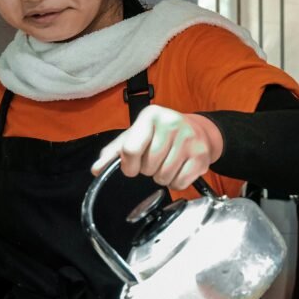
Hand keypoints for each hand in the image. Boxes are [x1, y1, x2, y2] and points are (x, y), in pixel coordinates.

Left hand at [91, 106, 223, 190]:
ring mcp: (189, 139)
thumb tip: (96, 169)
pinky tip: (179, 169)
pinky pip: (179, 183)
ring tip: (166, 164)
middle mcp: (172, 123)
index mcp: (151, 115)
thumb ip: (114, 151)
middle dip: (147, 169)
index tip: (132, 166)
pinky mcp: (202, 156)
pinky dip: (176, 183)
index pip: (131, 149)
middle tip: (155, 160)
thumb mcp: (136, 134)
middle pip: (147, 166)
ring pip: (163, 177)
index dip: (128, 165)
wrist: (199, 130)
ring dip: (161, 177)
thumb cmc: (161, 134)